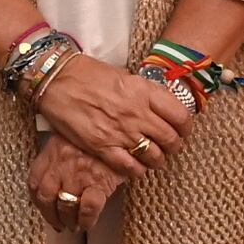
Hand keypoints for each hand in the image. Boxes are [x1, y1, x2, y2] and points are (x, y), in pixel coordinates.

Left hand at [28, 135, 125, 231]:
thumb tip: (58, 178)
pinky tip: (87, 223)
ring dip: (67, 220)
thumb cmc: (100, 131)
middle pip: (46, 197)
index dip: (37, 199)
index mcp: (54, 150)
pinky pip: (87, 208)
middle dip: (50, 215)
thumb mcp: (75, 135)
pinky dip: (85, 220)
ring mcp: (80, 174)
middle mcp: (62, 163)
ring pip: (65, 205)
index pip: (35, 180)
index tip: (43, 206)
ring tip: (73, 225)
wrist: (124, 128)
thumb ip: (63, 153)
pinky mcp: (100, 182)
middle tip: (57, 222)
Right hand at [35, 57, 196, 178]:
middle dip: (174, 146)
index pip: (180, 115)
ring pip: (153, 155)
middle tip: (170, 147)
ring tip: (154, 159)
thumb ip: (144, 93)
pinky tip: (136, 168)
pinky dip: (137, 170)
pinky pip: (129, 166)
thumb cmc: (89, 74)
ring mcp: (120, 131)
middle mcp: (136, 112)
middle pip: (170, 138)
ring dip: (157, 160)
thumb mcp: (125, 76)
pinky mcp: (102, 146)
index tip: (183, 131)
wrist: (58, 79)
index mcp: (144, 91)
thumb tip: (160, 106)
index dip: (185, 127)